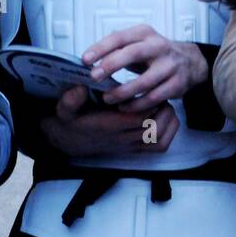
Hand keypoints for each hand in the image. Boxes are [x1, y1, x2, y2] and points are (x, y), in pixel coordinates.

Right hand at [40, 85, 180, 156]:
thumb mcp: (65, 108)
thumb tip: (80, 88)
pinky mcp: (135, 148)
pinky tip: (165, 116)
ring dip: (167, 119)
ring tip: (162, 102)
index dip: (147, 103)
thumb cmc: (73, 120)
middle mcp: (123, 138)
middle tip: (158, 92)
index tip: (146, 89)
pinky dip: (169, 132)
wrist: (70, 140)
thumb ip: (70, 100)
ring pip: (160, 138)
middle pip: (154, 128)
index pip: (138, 118)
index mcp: (109, 126)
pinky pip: (160, 146)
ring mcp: (131, 145)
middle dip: (161, 109)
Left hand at [82, 24, 207, 114]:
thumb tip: (89, 59)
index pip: (120, 37)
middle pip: (133, 53)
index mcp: (145, 33)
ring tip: (107, 98)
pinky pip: (153, 98)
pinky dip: (137, 104)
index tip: (85, 59)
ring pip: (144, 82)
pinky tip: (124, 107)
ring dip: (122, 92)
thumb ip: (117, 49)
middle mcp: (158, 46)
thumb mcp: (139, 43)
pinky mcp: (176, 84)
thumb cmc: (155, 54)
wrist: (191, 62)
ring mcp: (169, 66)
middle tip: (93, 77)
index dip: (101, 48)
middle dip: (111, 65)